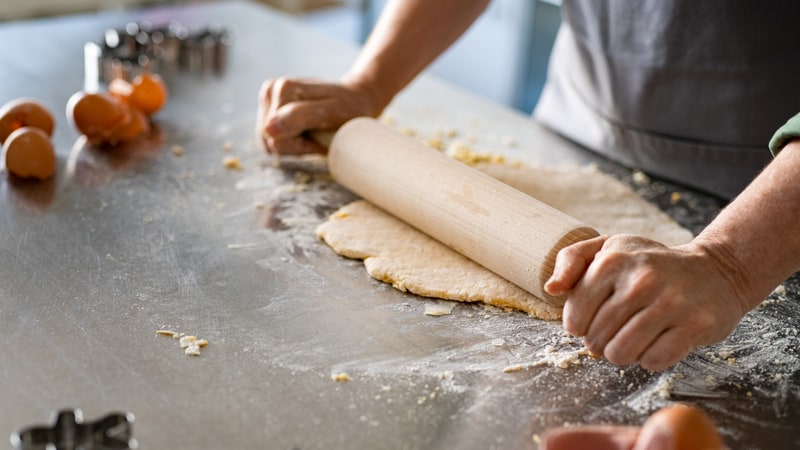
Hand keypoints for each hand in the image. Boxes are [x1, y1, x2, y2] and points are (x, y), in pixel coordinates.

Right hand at [255, 77, 380, 154]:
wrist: (355, 100)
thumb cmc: (349, 108)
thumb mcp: (331, 113)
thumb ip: (299, 118)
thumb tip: (268, 129)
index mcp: (283, 88)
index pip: (277, 137)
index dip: (302, 145)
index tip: (323, 135)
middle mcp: (270, 91)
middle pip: (270, 140)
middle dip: (297, 145)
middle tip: (321, 133)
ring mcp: (268, 101)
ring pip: (269, 143)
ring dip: (294, 145)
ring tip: (315, 131)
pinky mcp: (269, 112)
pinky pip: (272, 142)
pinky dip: (291, 144)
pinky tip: (307, 133)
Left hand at [544, 235, 748, 370]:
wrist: (715, 270)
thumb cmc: (650, 262)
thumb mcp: (608, 248)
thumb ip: (571, 261)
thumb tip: (552, 289)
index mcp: (612, 261)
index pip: (574, 317)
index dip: (579, 326)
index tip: (593, 318)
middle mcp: (641, 280)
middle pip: (596, 339)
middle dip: (601, 341)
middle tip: (618, 328)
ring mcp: (671, 303)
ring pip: (622, 354)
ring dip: (624, 353)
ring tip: (635, 335)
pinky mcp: (696, 325)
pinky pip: (655, 361)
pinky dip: (652, 358)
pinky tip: (660, 339)